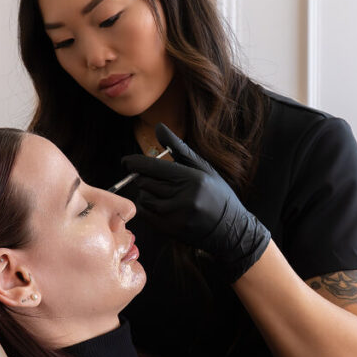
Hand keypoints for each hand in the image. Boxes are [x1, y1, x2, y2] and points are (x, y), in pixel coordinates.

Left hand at [121, 124, 270, 282]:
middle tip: (149, 176)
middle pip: (145, 182)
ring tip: (160, 192)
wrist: (230, 229)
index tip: (126, 161)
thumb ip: (178, 148)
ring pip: (144, 198)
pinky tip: (160, 204)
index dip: (134, 163)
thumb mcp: (202, 168)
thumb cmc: (216, 194)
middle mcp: (183, 197)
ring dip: (145, 193)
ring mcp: (176, 216)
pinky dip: (147, 207)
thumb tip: (158, 127)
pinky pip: (146, 214)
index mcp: (191, 178)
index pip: (153, 167)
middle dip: (142, 177)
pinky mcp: (171, 230)